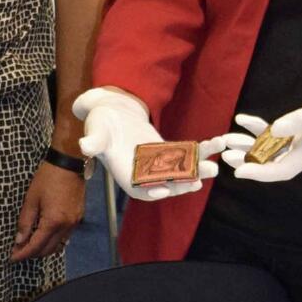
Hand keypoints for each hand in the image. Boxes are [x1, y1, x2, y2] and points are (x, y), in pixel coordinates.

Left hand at [10, 161, 84, 259]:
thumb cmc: (47, 178)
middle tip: (19, 252)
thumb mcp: (31, 199)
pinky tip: (45, 235)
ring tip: (30, 245)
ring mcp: (74, 223)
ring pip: (58, 245)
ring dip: (44, 248)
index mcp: (53, 222)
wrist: (68, 164)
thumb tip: (19, 240)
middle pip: (48, 250)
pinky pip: (65, 236)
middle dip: (33, 253)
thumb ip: (25, 221)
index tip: (12, 257)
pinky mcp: (78, 217)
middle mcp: (66, 226)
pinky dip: (54, 240)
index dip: (23, 253)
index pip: (36, 246)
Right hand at [73, 87, 224, 200]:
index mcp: (124, 173)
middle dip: (182, 183)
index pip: (139, 189)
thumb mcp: (95, 130)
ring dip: (198, 170)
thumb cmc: (100, 122)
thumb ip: (94, 141)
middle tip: (199, 180)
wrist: (112, 111)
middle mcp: (144, 173)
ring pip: (181, 172)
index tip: (165, 189)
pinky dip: (202, 151)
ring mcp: (158, 164)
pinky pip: (187, 155)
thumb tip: (84, 146)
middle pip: (165, 183)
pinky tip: (217, 144)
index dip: (151, 191)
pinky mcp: (168, 152)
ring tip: (214, 166)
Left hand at [223, 57, 301, 182]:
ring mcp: (301, 137)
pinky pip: (274, 131)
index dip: (260, 174)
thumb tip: (274, 131)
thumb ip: (301, 120)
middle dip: (247, 160)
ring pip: (269, 147)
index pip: (283, 169)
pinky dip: (257, 127)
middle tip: (223, 155)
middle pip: (272, 161)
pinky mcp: (298, 125)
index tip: (238, 172)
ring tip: (226, 139)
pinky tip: (241, 120)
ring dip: (247, 144)